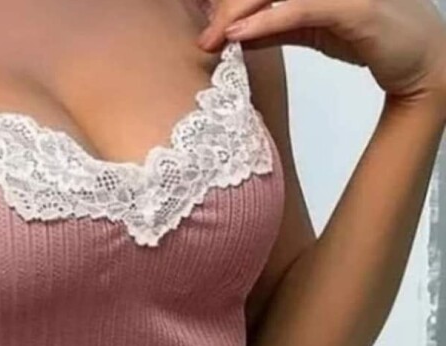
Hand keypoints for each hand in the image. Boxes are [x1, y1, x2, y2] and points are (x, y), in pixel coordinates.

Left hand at [198, 0, 445, 103]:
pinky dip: (266, 19)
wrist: (418, 61)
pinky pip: (299, 7)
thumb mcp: (312, 30)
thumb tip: (239, 31)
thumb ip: (277, 26)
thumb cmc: (369, 37)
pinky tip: (240, 35)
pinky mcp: (353, 5)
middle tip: (207, 38)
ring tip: (215, 38)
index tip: (210, 27)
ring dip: (238, 13)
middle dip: (229, 7)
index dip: (234, 1)